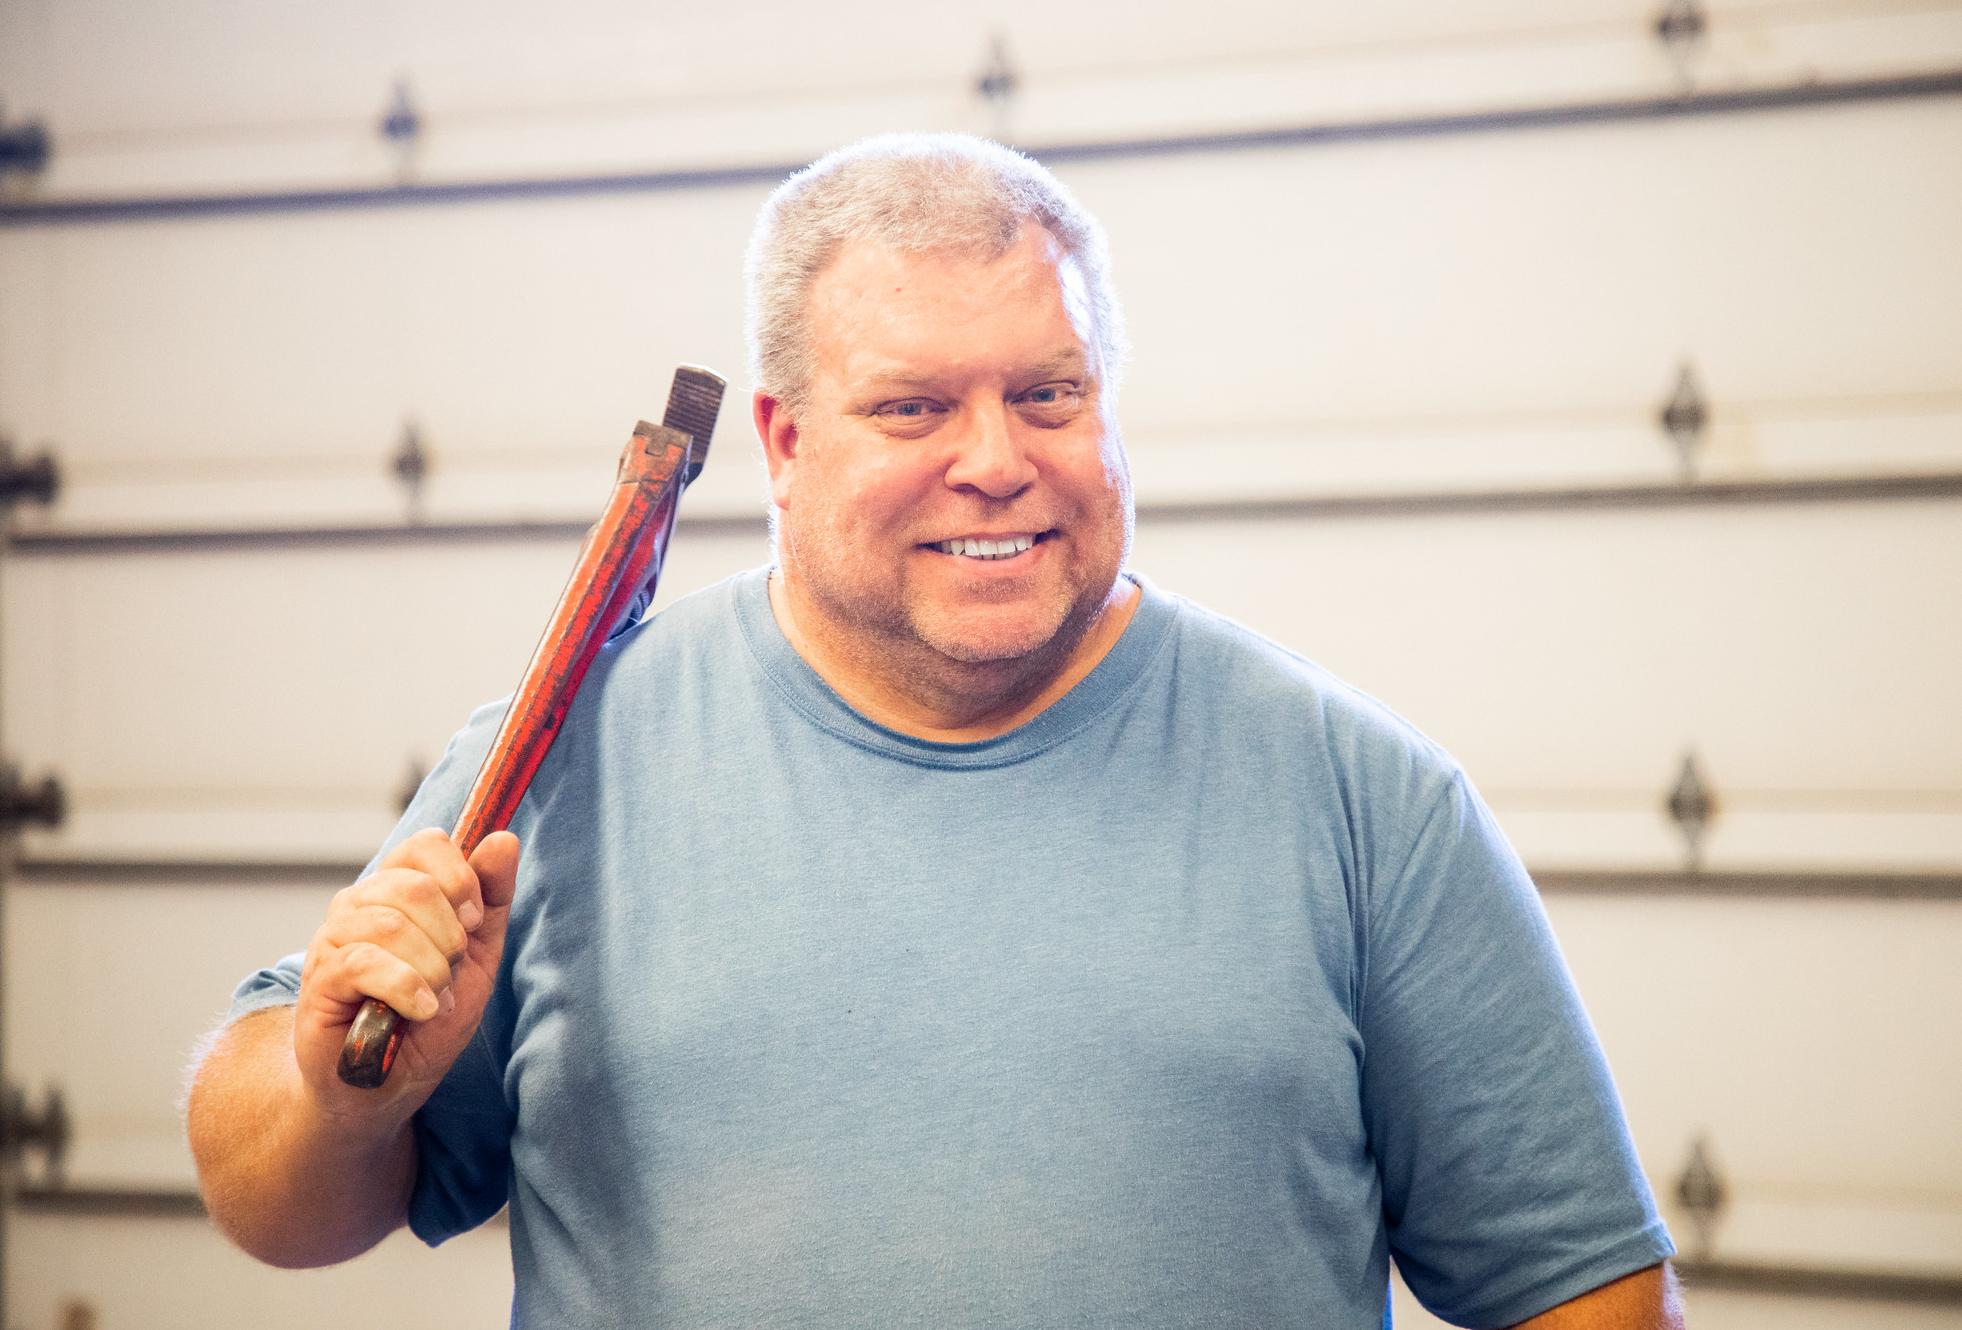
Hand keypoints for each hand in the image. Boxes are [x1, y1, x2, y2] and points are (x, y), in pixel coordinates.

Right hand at [294, 828, 519, 1121]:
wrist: (384, 1085)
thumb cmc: (428, 1017)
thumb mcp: (477, 956)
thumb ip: (492, 897)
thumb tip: (503, 839)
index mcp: (397, 888)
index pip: (426, 844)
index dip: (460, 879)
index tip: (473, 923)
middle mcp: (360, 903)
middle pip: (415, 885)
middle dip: (450, 937)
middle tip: (450, 972)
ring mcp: (334, 938)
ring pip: (391, 925)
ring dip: (430, 969)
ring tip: (433, 999)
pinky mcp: (320, 978)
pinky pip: (365, 962)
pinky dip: (406, 989)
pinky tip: (420, 1010)